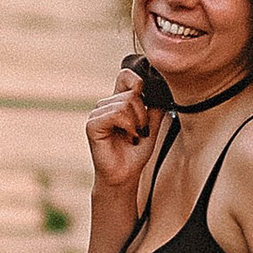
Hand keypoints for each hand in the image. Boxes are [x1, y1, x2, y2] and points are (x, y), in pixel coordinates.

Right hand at [86, 66, 160, 197]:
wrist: (125, 175)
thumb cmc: (135, 153)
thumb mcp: (151, 127)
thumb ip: (154, 108)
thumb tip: (160, 90)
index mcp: (117, 102)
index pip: (125, 76)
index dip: (138, 82)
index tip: (148, 103)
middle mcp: (105, 105)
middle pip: (132, 93)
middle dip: (143, 114)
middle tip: (139, 132)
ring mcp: (97, 113)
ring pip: (125, 103)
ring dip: (136, 122)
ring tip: (132, 136)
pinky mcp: (92, 124)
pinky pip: (117, 113)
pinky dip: (128, 126)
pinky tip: (126, 137)